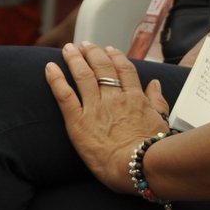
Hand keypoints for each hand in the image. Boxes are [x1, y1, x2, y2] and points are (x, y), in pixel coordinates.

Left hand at [44, 41, 169, 192]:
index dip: (116, 57)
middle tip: (85, 44)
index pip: (124, 69)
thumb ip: (157, 100)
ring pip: (83, 75)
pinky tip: (49, 67)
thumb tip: (154, 84)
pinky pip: (64, 95)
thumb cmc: (151, 149)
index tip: (109, 49)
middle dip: (92, 53)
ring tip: (68, 49)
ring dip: (74, 59)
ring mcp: (95, 108)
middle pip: (102, 68)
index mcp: (134, 98)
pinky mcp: (78, 122)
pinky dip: (56, 79)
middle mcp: (114, 98)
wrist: (138, 165)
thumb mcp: (160, 121)